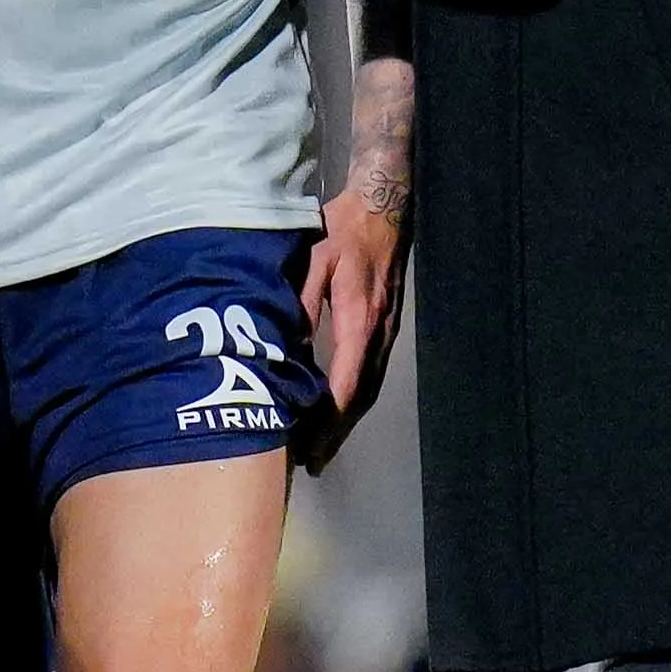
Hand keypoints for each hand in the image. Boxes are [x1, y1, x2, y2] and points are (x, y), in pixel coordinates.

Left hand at [301, 189, 403, 433]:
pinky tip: (337, 415)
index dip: (329, 416)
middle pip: (360, 395)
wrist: (383, 209)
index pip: (346, 379)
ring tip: (321, 450)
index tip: (311, 443)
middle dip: (336, 431)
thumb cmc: (342, 230)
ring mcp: (386, 332)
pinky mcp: (385, 329)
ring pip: (368, 388)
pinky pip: (370, 374)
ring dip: (346, 422)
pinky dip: (354, 400)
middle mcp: (378, 332)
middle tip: (312, 462)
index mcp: (359, 317)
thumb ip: (300, 302)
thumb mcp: (313, 259)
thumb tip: (284, 346)